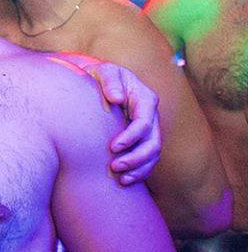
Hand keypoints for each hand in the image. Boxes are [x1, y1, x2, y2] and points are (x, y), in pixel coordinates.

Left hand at [58, 55, 161, 184]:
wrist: (97, 81)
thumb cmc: (100, 74)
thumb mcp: (105, 71)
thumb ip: (110, 81)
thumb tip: (117, 99)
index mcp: (145, 99)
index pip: (144, 123)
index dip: (131, 137)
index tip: (112, 147)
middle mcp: (151, 115)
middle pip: (153, 143)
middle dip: (136, 158)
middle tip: (115, 167)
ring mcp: (149, 129)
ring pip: (153, 155)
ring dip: (139, 169)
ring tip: (121, 179)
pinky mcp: (141, 139)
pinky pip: (147, 160)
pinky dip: (139, 171)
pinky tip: (125, 181)